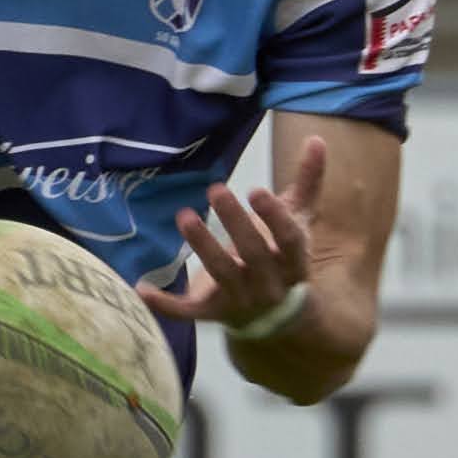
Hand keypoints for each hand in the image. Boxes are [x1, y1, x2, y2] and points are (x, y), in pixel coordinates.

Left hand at [142, 134, 329, 333]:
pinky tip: (141, 288)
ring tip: (184, 215)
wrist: (278, 318)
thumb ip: (307, 182)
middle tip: (216, 189)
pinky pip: (189, 312)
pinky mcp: (214, 313)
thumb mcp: (298, 222)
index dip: (274, 216)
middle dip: (235, 222)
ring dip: (204, 246)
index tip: (256, 190)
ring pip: (222, 274)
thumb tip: (316, 140)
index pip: (288, 239)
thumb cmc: (284, 256)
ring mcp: (241, 300)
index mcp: (294, 259)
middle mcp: (270, 283)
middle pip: (253, 253)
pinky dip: (166, 304)